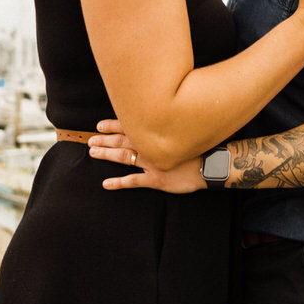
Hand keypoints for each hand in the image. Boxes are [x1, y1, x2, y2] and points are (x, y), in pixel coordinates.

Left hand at [89, 119, 206, 192]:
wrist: (212, 164)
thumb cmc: (199, 147)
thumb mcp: (184, 130)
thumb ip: (168, 126)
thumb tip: (156, 119)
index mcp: (157, 134)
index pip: (130, 126)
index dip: (113, 125)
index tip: (99, 125)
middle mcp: (151, 146)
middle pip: (122, 141)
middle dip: (105, 140)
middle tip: (91, 140)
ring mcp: (152, 163)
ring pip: (124, 157)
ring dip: (107, 155)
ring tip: (93, 154)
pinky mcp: (156, 180)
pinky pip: (133, 181)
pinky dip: (119, 182)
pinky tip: (106, 184)